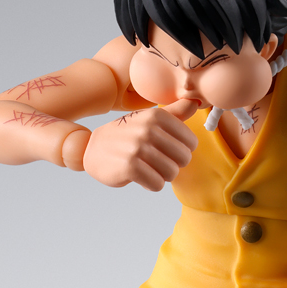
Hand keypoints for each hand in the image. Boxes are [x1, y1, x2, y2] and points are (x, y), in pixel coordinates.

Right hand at [79, 99, 198, 189]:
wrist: (92, 149)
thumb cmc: (126, 135)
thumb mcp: (148, 119)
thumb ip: (174, 113)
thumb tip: (195, 103)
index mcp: (157, 116)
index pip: (191, 142)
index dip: (181, 150)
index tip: (166, 149)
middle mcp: (148, 129)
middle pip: (184, 159)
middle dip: (173, 165)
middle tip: (156, 162)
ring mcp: (138, 148)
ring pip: (172, 173)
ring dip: (162, 176)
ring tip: (148, 168)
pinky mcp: (130, 167)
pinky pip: (157, 185)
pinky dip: (151, 184)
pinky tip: (140, 177)